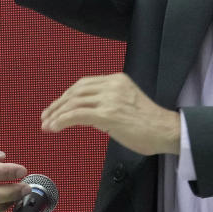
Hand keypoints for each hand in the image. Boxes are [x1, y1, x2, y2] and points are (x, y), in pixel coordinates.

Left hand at [41, 72, 179, 155]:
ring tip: (47, 125)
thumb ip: (107, 104)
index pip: (83, 84)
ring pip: (73, 102)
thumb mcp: (126, 105)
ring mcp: (109, 98)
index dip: (65, 96)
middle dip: (57, 105)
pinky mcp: (108, 114)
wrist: (167, 131)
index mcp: (116, 80)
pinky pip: (77, 114)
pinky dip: (62, 120)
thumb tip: (86, 115)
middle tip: (45, 117)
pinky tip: (55, 127)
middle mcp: (111, 85)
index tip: (55, 108)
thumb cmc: (149, 124)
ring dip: (56, 114)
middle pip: (75, 91)